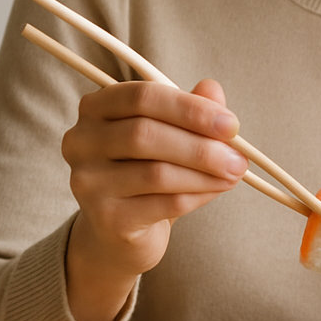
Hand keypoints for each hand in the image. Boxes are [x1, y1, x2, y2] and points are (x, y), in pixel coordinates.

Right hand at [60, 78, 247, 320]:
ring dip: (204, 173)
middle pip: (145, 134)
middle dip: (201, 145)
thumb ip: (191, 108)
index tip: (231, 125)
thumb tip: (213, 89)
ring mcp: (87, 182)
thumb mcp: (171, 132)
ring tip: (234, 174)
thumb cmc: (148, 168)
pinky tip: (216, 189)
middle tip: (239, 157)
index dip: (190, 108)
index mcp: (96, 108)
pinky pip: (162, 204)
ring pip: (156, 172)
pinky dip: (197, 195)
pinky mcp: (104, 218)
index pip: (142, 96)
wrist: (120, 231)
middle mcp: (81, 141)